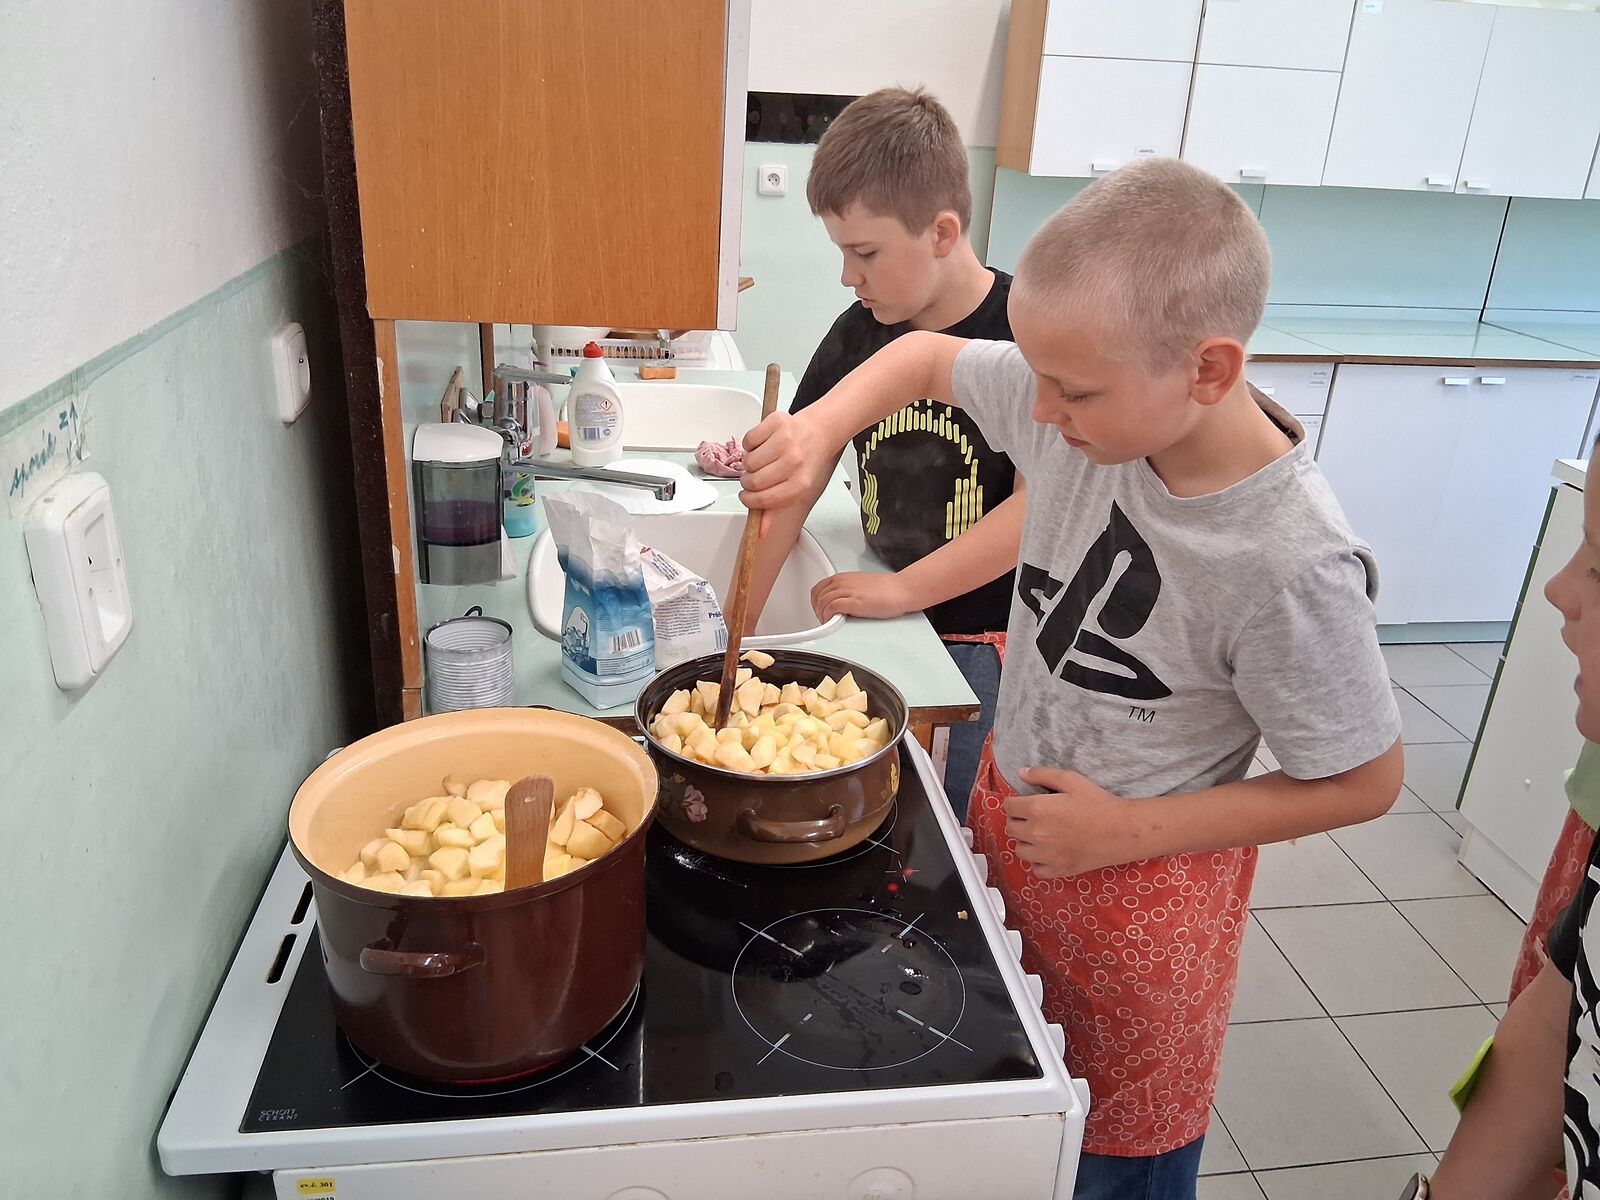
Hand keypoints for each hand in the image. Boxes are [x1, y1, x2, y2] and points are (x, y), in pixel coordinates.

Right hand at [740, 411, 833, 530]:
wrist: (819, 432)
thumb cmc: (806, 460)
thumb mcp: (795, 488)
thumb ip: (774, 509)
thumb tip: (759, 531)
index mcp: (800, 484)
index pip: (762, 500)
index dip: (749, 499)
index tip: (747, 495)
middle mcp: (794, 463)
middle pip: (752, 481)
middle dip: (748, 480)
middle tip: (755, 475)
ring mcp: (786, 441)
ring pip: (748, 461)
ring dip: (749, 461)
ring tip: (762, 458)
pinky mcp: (777, 423)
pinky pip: (748, 440)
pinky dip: (750, 443)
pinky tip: (763, 443)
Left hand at [811, 571, 915, 620]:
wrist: (901, 589)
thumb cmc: (887, 589)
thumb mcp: (860, 585)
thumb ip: (847, 592)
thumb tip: (840, 604)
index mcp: (842, 578)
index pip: (818, 589)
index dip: (816, 603)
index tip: (820, 612)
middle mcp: (842, 582)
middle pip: (817, 597)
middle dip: (818, 611)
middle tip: (824, 621)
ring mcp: (846, 591)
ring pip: (822, 603)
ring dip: (822, 616)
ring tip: (829, 625)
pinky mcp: (852, 602)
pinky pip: (830, 609)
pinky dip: (828, 617)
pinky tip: (834, 623)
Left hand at [1004, 768, 1145, 877]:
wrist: (1123, 831)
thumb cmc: (1099, 803)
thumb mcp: (1071, 780)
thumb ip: (1043, 774)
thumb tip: (1021, 773)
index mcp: (1037, 809)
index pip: (1008, 807)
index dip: (1015, 802)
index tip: (1024, 802)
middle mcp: (1036, 834)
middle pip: (1011, 828)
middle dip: (1018, 820)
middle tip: (1033, 817)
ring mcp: (1046, 856)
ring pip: (1020, 850)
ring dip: (1025, 841)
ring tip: (1040, 834)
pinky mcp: (1058, 870)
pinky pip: (1036, 869)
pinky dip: (1038, 862)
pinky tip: (1049, 852)